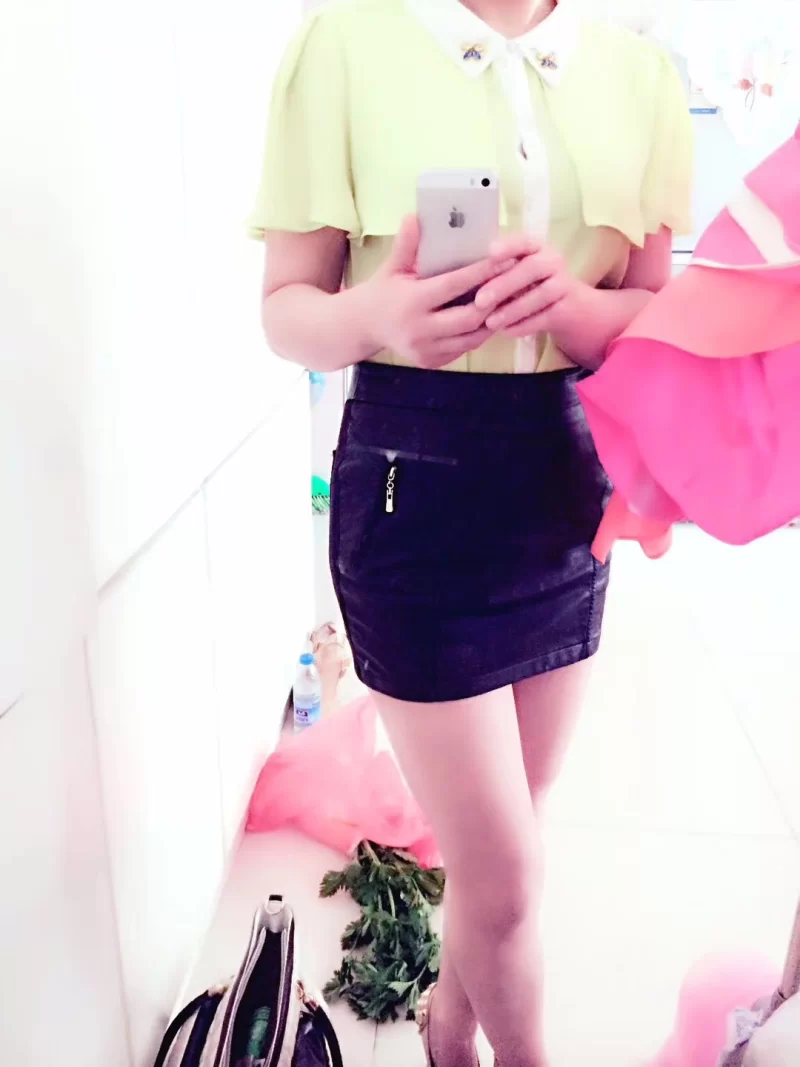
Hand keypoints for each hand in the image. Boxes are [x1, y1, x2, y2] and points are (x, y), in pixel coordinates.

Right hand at [359, 216, 514, 369]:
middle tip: (512, 283)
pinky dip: (478, 334)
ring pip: (471, 338)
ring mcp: (426, 350)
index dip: (481, 273)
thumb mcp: (392, 267)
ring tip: (506, 301)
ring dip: (491, 320)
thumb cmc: (383, 291)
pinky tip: (489, 319)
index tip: (504, 260)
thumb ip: (406, 245)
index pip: (453, 285)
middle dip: (493, 301)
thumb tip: (414, 216)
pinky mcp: (430, 362)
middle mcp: (419, 330)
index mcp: (411, 303)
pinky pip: (463, 349)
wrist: (364, 326)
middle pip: (469, 318)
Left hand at [473, 235, 586, 336]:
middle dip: (503, 285)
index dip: (508, 246)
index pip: (523, 241)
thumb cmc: (530, 288)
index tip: (489, 253)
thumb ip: (496, 272)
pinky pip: (546, 317)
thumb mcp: (515, 274)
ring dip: (512, 309)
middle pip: (532, 268)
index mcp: (536, 248)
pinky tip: (506, 332)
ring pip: (540, 295)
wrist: (569, 309)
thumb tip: (460, 278)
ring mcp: (563, 284)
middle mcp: (552, 261)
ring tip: (490, 323)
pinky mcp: (568, 308)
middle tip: (479, 301)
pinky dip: (525, 325)